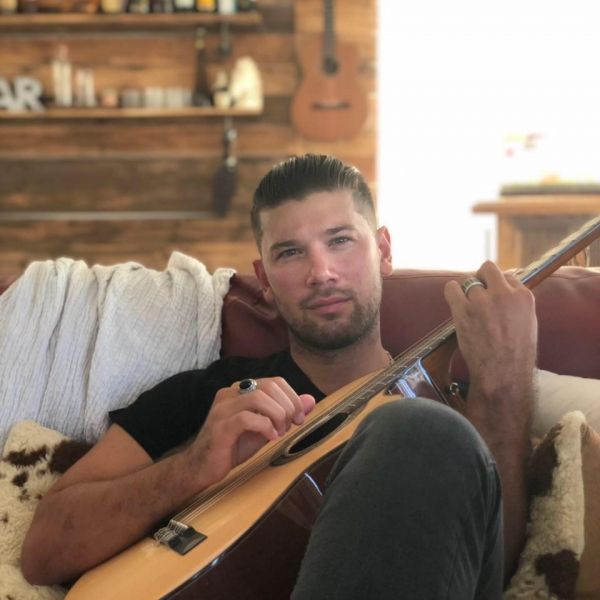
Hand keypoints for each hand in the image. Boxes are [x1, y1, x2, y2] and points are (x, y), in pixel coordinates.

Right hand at [186, 377, 315, 486]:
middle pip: (269, 386)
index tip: (300, 417)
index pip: (274, 381)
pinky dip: (265, 427)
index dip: (292, 397)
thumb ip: (286, 413)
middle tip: (293, 425)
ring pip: (258, 397)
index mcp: (240, 390)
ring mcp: (223, 408)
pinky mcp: (220, 426)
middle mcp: (230, 393)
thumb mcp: (265, 428)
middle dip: (288, 406)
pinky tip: (269, 437)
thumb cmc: (233, 446)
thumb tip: (311, 400)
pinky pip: (247, 418)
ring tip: (280, 432)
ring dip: (278, 415)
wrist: (201, 467)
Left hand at [444, 261, 536, 406]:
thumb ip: (517, 305)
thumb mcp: (528, 323)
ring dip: (467, 290)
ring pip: (469, 280)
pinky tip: (454, 299)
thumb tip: (506, 293)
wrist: (502, 373)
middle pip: (488, 269)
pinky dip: (452, 291)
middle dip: (482, 278)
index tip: (494, 295)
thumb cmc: (517, 355)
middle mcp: (503, 294)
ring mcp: (482, 301)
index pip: (508, 276)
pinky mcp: (463, 310)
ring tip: (468, 304)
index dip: (498, 286)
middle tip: (478, 293)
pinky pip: (451, 288)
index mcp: (523, 297)